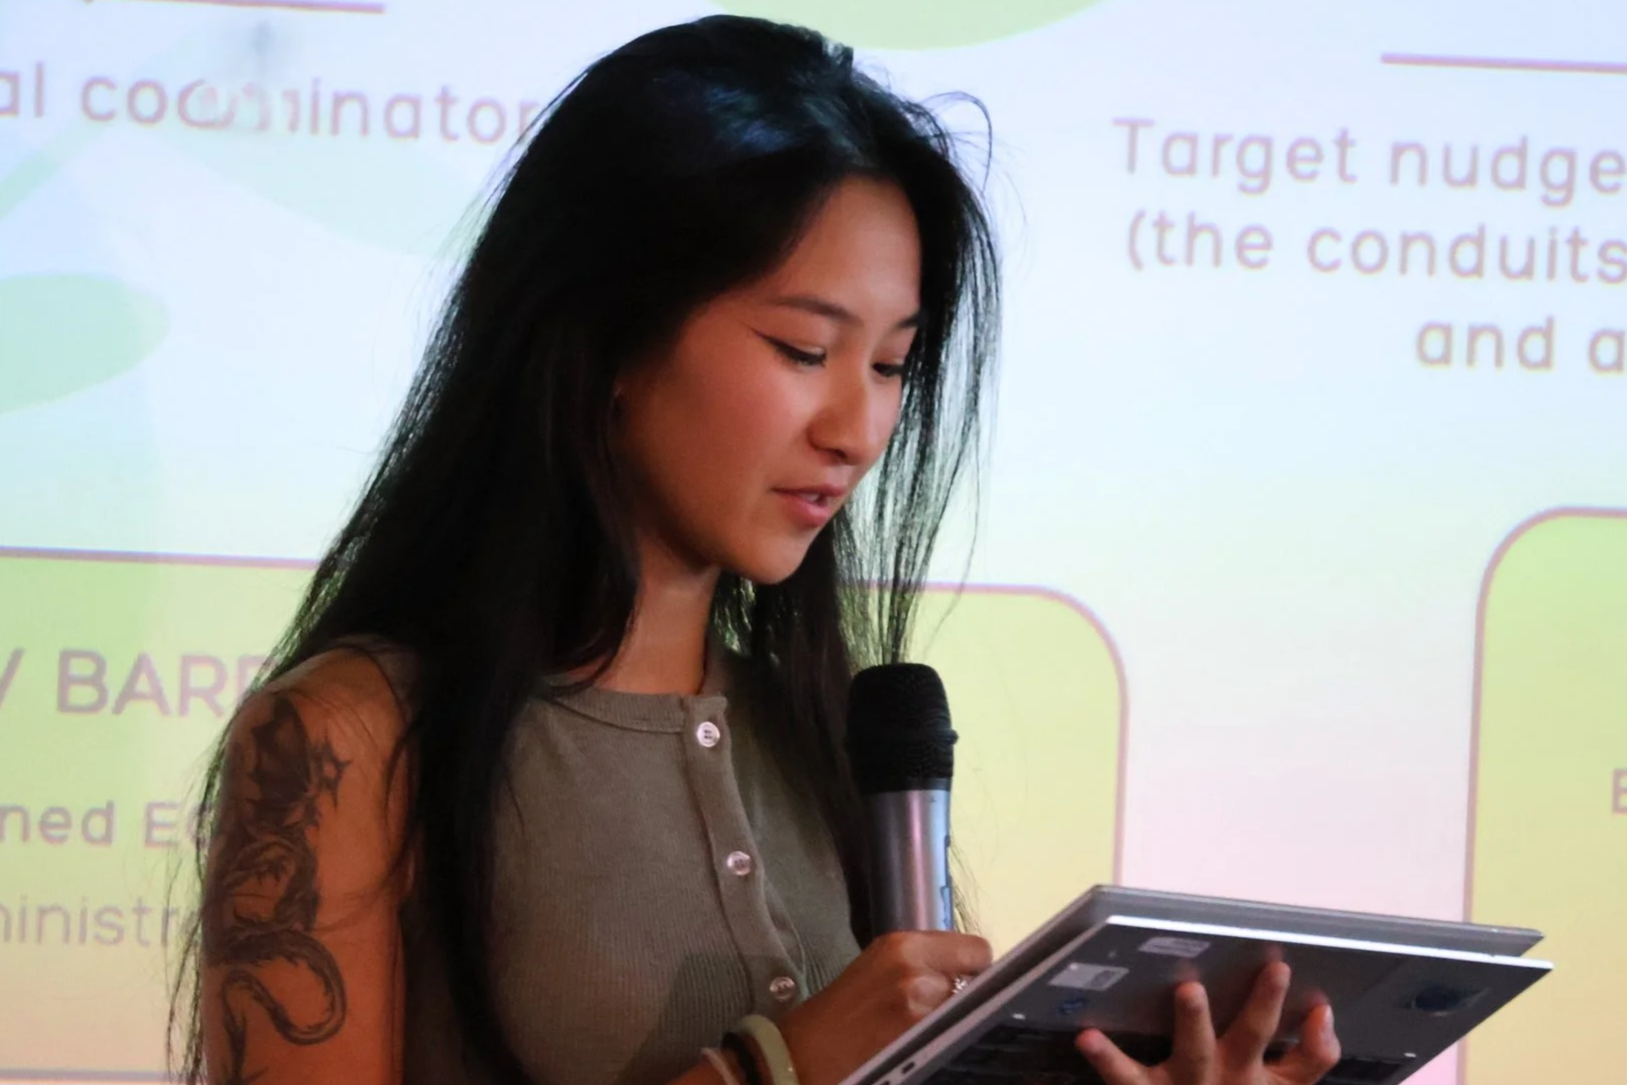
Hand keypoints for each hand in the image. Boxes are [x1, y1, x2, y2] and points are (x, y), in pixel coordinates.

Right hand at [778, 930, 992, 1084]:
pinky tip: (920, 1049)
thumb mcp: (878, 969)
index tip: (966, 984)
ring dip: (953, 1022)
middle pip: (975, 985)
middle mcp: (916, 971)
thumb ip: (922, 964)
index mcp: (903, 945)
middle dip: (962, 998)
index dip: (975, 971)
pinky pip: (952, 1040)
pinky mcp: (921, 1044)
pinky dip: (944, 1043)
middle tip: (939, 1014)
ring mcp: (921, 1010)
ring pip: (965, 1014)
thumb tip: (965, 973)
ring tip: (924, 1034)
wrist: (797, 1056)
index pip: (976, 950)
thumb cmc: (837, 1015)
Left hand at [1076, 962, 1340, 1084]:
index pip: (1305, 1060)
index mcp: (1261, 1078)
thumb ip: (1310, 1056)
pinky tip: (1088, 1035)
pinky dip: (1106, 1056)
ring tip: (1190, 990)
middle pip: (1252, 1039)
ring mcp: (1186, 1084)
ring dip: (1195, 1021)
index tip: (1320, 1001)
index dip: (1316, 1036)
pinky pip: (1124, 1074)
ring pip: (1195, 1051)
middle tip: (1273, 970)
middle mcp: (1229, 1077)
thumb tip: (1323, 1012)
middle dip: (1263, 1006)